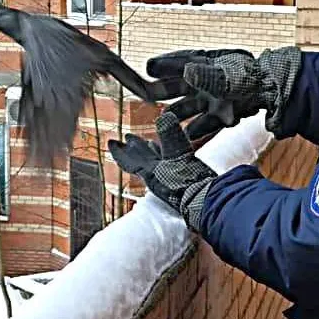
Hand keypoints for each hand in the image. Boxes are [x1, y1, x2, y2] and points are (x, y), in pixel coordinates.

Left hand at [108, 112, 215, 229]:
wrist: (207, 202)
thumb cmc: (191, 184)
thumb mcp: (180, 155)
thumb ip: (172, 135)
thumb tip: (164, 116)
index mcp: (151, 172)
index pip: (130, 160)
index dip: (120, 151)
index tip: (111, 143)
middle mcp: (157, 177)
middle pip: (141, 161)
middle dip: (133, 150)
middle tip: (126, 140)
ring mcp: (168, 182)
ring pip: (155, 164)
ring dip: (150, 153)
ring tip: (149, 144)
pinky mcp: (182, 184)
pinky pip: (167, 168)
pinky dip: (165, 158)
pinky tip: (169, 157)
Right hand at [146, 46, 301, 140]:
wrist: (277, 93)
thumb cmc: (252, 77)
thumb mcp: (229, 75)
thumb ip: (209, 76)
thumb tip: (187, 71)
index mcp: (206, 63)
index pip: (179, 62)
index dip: (163, 65)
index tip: (148, 67)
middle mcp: (206, 80)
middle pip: (178, 86)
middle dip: (162, 91)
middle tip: (145, 95)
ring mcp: (213, 98)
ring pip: (188, 107)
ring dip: (177, 114)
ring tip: (164, 122)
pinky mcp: (222, 114)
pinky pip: (204, 122)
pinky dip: (197, 129)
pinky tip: (187, 137)